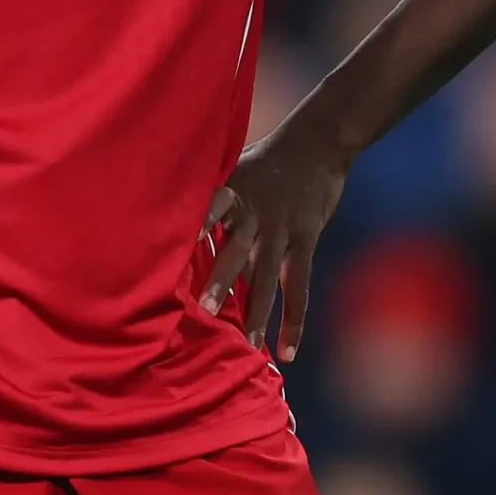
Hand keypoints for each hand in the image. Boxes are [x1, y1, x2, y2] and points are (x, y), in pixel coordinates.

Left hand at [200, 130, 350, 360]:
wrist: (315, 145)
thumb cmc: (263, 163)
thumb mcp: (232, 171)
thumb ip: (211, 204)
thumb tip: (179, 240)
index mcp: (231, 193)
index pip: (211, 207)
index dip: (198, 222)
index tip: (185, 242)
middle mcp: (255, 213)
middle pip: (237, 250)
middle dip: (223, 280)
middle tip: (207, 309)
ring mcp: (282, 230)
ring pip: (269, 276)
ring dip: (259, 312)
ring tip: (250, 345)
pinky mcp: (305, 241)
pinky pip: (299, 286)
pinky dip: (294, 320)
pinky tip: (288, 349)